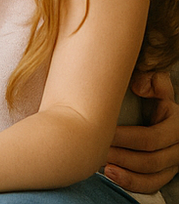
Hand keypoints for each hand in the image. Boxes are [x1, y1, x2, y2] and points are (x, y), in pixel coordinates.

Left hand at [105, 71, 178, 192]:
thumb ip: (151, 81)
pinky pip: (150, 185)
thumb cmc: (148, 93)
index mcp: (176, 125)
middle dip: (121, 157)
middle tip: (97, 151)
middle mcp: (178, 148)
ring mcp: (172, 163)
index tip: (103, 134)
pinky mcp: (163, 173)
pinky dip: (131, 183)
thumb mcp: (154, 83)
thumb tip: (139, 86)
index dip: (125, 139)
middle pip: (151, 161)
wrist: (151, 107)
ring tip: (101, 166)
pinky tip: (110, 175)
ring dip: (125, 174)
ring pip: (151, 177)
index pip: (151, 138)